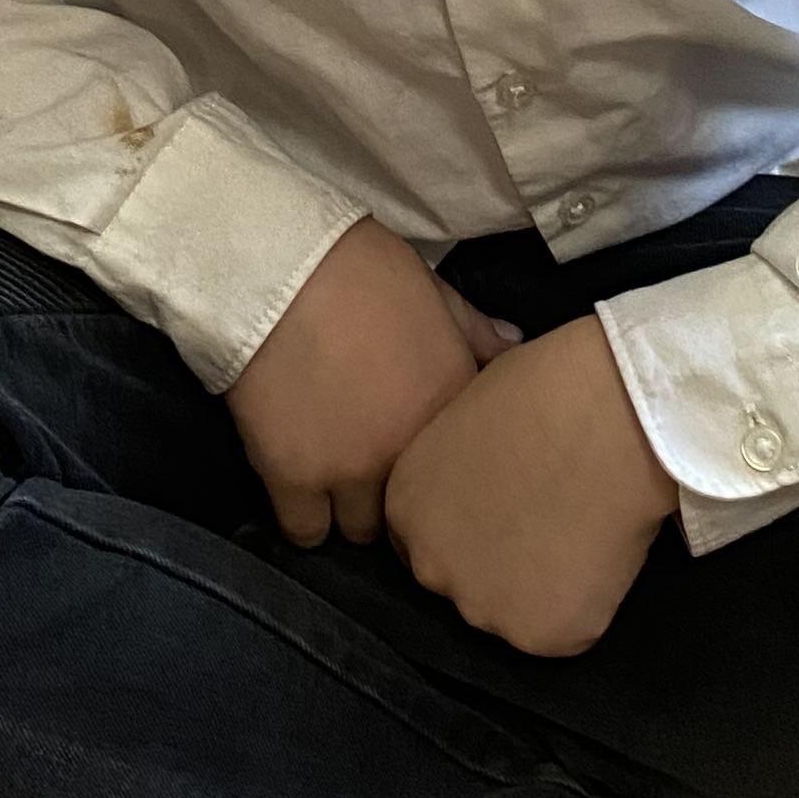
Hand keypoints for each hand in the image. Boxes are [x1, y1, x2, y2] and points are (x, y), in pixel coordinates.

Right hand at [226, 216, 523, 545]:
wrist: (283, 268)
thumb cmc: (362, 269)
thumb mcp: (434, 289)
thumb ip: (475, 329)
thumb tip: (514, 344)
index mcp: (449, 403)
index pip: (462, 468)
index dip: (441, 468)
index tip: (421, 457)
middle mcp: (408, 450)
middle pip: (411, 509)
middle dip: (395, 495)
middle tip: (374, 468)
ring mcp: (350, 470)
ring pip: (359, 530)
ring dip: (350, 509)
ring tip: (334, 479)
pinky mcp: (294, 478)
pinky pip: (304, 530)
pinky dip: (302, 516)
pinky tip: (297, 488)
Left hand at [382, 313, 680, 656]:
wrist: (605, 419)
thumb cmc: (541, 390)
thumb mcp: (464, 414)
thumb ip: (454, 467)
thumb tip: (475, 475)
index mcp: (405, 508)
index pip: (422, 538)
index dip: (466, 525)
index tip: (501, 507)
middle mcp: (431, 568)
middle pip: (460, 580)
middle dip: (494, 560)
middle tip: (541, 519)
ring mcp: (485, 609)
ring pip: (512, 609)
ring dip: (540, 584)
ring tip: (577, 529)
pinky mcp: (542, 637)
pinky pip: (566, 628)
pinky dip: (587, 601)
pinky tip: (603, 550)